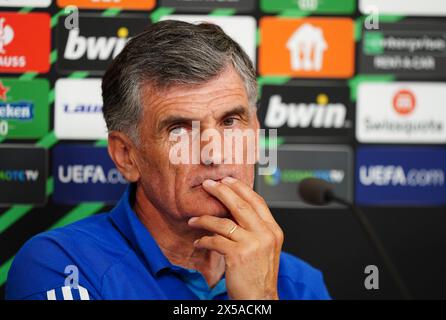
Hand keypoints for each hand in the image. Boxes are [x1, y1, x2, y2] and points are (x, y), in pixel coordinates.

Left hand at [188, 176, 283, 299]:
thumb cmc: (259, 274)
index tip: (227, 180)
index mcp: (273, 230)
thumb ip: (255, 228)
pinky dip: (203, 240)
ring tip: (193, 219)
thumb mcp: (264, 247)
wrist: (260, 298)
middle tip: (208, 184)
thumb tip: (234, 209)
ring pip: (224, 222)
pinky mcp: (238, 255)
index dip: (240, 188)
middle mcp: (265, 234)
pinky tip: (198, 242)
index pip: (257, 201)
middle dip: (221, 191)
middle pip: (240, 205)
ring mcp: (252, 244)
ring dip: (205, 219)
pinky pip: (215, 240)